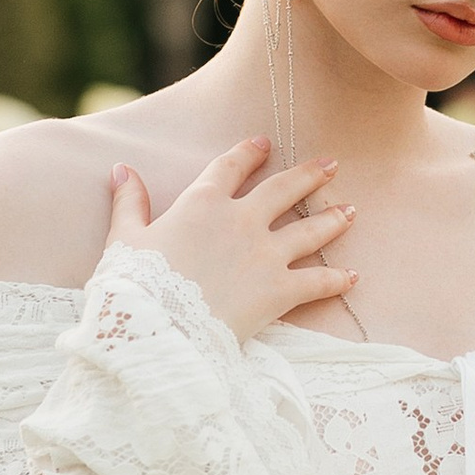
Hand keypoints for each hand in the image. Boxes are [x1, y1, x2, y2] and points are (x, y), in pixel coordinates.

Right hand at [101, 144, 355, 339]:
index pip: (230, 167)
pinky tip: (353, 277)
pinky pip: (318, 282)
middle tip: (331, 165)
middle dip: (310, 175)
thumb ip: (129, 202)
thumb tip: (121, 169)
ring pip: (310, 230)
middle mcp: (241, 221)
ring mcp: (265, 255)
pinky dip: (337, 280)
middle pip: (284, 189)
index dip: (248, 152)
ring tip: (351, 211)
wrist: (158, 331)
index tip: (263, 143)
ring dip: (333, 219)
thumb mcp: (124, 239)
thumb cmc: (135, 286)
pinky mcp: (280, 291)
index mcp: (202, 204)